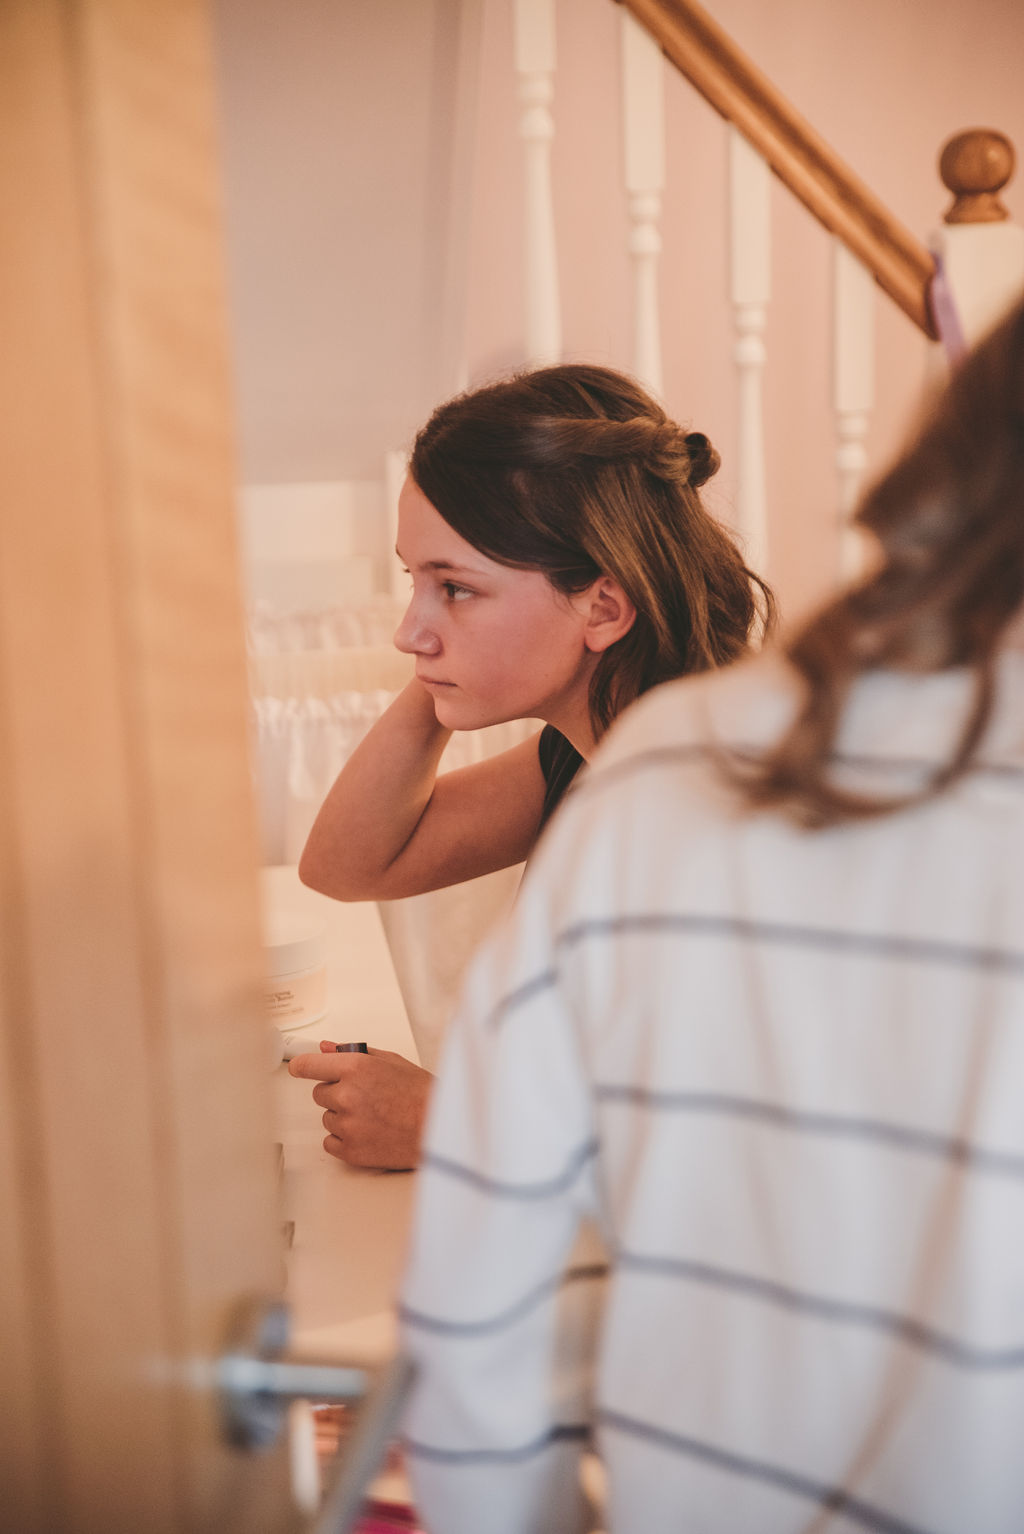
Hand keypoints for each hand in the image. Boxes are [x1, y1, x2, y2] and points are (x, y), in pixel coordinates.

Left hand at [288, 1043, 432, 1169]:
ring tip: (373, 1116)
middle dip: (336, 1093)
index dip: (302, 1066)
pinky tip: (368, 1132)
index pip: (308, 1065)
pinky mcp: (350, 1150)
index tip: (299, 1068)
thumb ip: (352, 1052)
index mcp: (355, 1067)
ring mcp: (347, 1125)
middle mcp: (347, 1094)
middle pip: (319, 1093)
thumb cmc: (421, 1094)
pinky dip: (344, 1139)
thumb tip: (326, 1047)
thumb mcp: (390, 1061)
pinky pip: (330, 1142)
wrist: (439, 1128)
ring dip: (343, 1117)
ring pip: (327, 1118)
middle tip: (364, 1096)